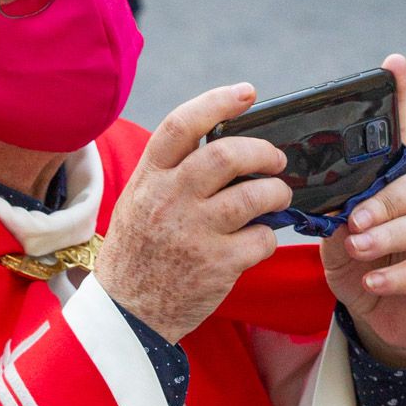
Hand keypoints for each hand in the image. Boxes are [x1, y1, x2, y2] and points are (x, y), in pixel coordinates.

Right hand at [95, 83, 285, 342]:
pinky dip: (269, 235)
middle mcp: (169, 199)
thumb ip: (172, 170)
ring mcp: (193, 233)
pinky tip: (259, 239)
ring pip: (254, 196)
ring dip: (277, 192)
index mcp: (149, 178)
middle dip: (263, 152)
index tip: (247, 93)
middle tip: (276, 160)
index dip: (217, 102)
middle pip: (226, 155)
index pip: (181, 125)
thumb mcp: (140, 199)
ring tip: (278, 196)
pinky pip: (262, 238)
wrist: (127, 313)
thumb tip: (225, 142)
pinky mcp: (217, 266)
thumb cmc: (139, 250)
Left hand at [321, 54, 405, 366]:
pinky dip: (396, 275)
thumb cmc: (355, 263)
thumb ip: (329, 207)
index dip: (399, 98)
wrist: (378, 320)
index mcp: (392, 181)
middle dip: (385, 200)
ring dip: (387, 236)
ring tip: (356, 247)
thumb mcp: (333, 232)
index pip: (398, 135)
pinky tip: (371, 283)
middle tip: (353, 218)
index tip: (393, 64)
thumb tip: (304, 187)